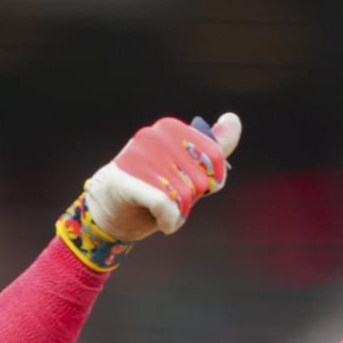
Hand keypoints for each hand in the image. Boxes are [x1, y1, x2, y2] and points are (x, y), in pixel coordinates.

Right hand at [84, 113, 241, 241]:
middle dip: (190, 200)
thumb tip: (233, 120)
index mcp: (169, 128)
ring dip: (178, 214)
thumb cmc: (152, 188)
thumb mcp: (187, 169)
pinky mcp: (126, 180)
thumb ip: (212, 148)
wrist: (109, 212)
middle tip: (169, 201)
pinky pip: (166, 203)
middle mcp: (153, 137)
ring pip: (183, 195)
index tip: (194, 188)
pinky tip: (162, 222)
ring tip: (160, 212)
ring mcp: (137, 157)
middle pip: (199, 180)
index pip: (214, 157)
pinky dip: (169, 221)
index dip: (211, 181)